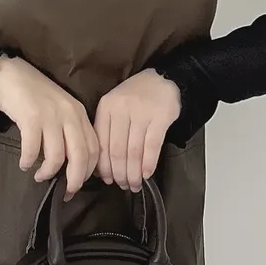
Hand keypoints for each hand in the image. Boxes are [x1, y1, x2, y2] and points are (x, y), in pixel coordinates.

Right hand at [0, 54, 99, 197]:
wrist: (9, 73)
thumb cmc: (34, 93)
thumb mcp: (60, 109)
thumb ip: (70, 130)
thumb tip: (72, 163)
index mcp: (79, 113)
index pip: (94, 148)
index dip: (89, 171)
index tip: (78, 184)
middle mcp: (69, 114)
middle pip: (80, 156)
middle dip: (75, 180)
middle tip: (66, 192)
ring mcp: (50, 116)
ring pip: (57, 156)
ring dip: (48, 172)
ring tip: (39, 176)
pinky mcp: (31, 117)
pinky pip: (33, 149)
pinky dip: (28, 161)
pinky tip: (24, 164)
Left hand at [91, 68, 181, 191]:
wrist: (163, 78)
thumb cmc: (137, 96)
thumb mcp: (115, 107)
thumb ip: (107, 130)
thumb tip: (102, 166)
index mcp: (106, 107)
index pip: (101, 143)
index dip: (103, 166)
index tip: (107, 180)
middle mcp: (121, 109)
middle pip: (117, 150)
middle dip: (119, 173)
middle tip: (123, 186)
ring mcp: (141, 112)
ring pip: (134, 151)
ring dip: (134, 173)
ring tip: (135, 184)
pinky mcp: (161, 116)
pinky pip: (152, 146)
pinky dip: (148, 164)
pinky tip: (147, 174)